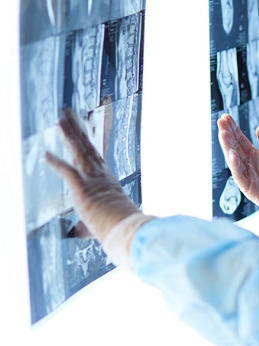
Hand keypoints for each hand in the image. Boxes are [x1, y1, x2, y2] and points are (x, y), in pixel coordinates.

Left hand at [45, 109, 139, 241]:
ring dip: (69, 136)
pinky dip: (56, 163)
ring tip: (60, 120)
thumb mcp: (102, 223)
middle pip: (87, 147)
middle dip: (77, 129)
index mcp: (107, 181)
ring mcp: (93, 181)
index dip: (87, 141)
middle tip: (69, 114)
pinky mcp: (83, 190)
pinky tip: (45, 154)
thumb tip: (80, 231)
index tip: (82, 128)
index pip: (95, 156)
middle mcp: (101, 176)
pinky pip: (68, 172)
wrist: (125, 231)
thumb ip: (87, 224)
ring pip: (80, 153)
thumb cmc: (118, 230)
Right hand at [217, 113, 258, 222]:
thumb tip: (258, 129)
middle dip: (227, 135)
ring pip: (234, 162)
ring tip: (224, 134)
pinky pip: (240, 177)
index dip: (233, 129)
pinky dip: (236, 167)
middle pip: (234, 148)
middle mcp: (248, 166)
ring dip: (228, 148)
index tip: (226, 116)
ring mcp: (248, 178)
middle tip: (221, 122)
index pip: (240, 140)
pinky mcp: (251, 190)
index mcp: (254, 156)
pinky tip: (233, 155)